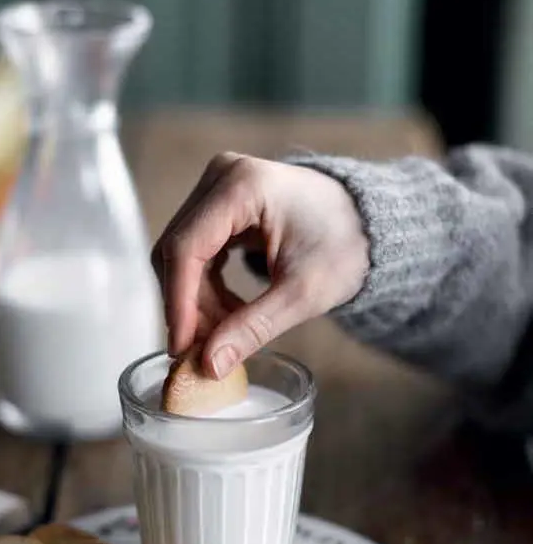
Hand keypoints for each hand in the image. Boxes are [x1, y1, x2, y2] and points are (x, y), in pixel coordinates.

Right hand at [151, 152, 369, 377]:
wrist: (366, 222)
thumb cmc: (344, 246)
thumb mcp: (302, 294)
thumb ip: (253, 328)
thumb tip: (209, 365)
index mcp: (243, 187)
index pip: (187, 249)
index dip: (178, 303)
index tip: (182, 347)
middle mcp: (221, 177)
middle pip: (178, 252)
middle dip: (187, 306)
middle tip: (204, 350)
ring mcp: (216, 188)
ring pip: (181, 256)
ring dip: (195, 302)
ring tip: (224, 334)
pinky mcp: (217, 205)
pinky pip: (194, 253)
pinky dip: (204, 289)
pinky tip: (228, 313)